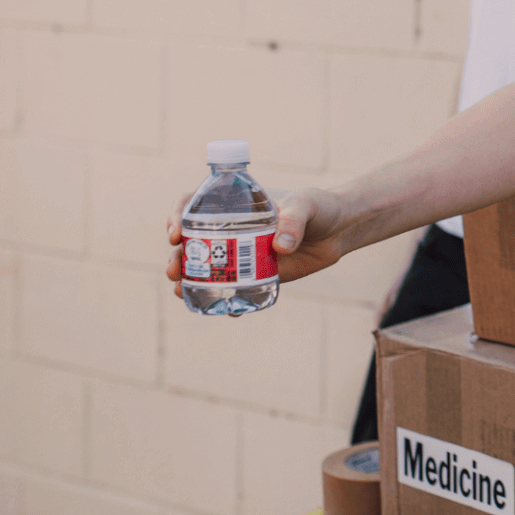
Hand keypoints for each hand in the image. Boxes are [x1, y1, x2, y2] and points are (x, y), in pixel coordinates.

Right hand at [165, 187, 351, 297]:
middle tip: (175, 270)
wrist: (340, 230)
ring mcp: (241, 254)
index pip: (194, 205)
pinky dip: (225, 301)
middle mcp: (231, 230)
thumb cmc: (320, 207)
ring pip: (205, 268)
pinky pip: (232, 289)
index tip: (175, 233)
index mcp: (234, 205)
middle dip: (176, 257)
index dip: (177, 216)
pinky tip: (225, 310)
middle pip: (191, 242)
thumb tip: (280, 247)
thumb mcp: (307, 205)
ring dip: (188, 281)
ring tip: (182, 291)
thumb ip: (294, 220)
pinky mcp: (256, 275)